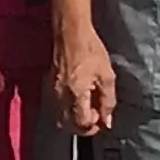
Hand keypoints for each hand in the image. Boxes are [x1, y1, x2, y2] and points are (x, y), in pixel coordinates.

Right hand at [51, 21, 118, 135]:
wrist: (71, 34)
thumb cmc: (91, 51)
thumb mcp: (107, 76)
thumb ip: (108, 101)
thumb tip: (108, 121)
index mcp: (76, 94)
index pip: (81, 124)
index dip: (93, 125)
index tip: (102, 116)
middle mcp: (62, 96)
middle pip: (69, 125)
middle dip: (83, 126)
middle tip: (96, 117)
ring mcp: (54, 92)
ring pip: (62, 118)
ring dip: (76, 119)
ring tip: (89, 107)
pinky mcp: (51, 86)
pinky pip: (59, 107)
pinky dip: (69, 110)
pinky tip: (80, 98)